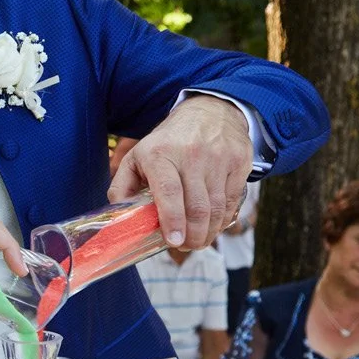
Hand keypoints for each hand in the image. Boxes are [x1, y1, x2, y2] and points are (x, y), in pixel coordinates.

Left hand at [108, 94, 251, 249]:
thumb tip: (120, 215)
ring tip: (198, 241)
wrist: (209, 112)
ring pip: (216, 208)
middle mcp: (191, 155)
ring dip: (208, 233)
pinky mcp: (239, 163)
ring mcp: (218, 158)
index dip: (172, 220)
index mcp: (160, 154)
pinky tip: (213, 226)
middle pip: (196, 206)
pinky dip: (223, 220)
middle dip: (192, 236)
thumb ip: (123, 186)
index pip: (168, 191)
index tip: (173, 241)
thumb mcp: (137, 156)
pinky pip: (232, 201)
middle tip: (185, 246)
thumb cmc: (168, 142)